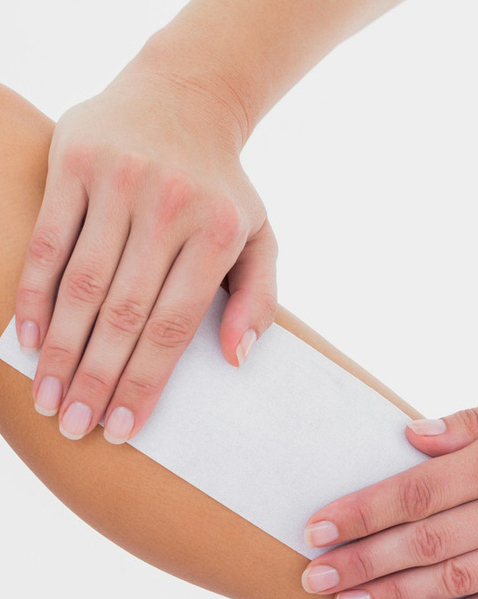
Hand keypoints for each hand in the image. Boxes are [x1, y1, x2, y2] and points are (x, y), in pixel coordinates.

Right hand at [15, 53, 276, 442]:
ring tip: (47, 398)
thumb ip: (258, 299)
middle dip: (96, 378)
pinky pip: (49, 240)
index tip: (122, 428)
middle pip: (124, 313)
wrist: (184, 99)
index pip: (173, 325)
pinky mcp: (76, 162)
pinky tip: (25, 338)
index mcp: (216, 234)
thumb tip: (235, 359)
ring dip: (60, 348)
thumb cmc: (221, 189)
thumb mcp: (259, 238)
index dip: (145, 381)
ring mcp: (120, 182)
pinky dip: (34, 292)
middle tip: (74, 426)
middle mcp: (168, 208)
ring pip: (82, 284)